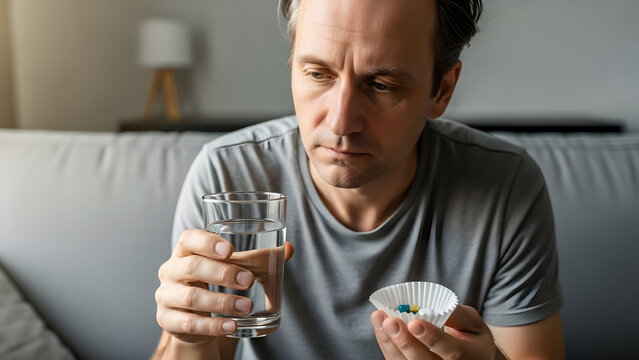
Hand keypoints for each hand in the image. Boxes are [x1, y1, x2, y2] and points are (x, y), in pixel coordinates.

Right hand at [155, 229, 293, 343]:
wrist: (191, 318)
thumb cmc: (211, 283)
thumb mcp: (229, 268)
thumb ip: (257, 258)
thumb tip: (288, 248)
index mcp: (185, 250)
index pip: (189, 239)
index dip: (207, 242)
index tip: (230, 249)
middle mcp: (171, 270)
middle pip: (192, 267)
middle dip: (223, 273)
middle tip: (249, 281)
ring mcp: (166, 296)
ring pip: (192, 297)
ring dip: (222, 302)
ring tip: (246, 306)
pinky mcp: (167, 320)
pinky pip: (189, 323)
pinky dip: (213, 325)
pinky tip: (231, 325)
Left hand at [371, 305, 503, 359]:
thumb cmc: (471, 338)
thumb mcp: (473, 323)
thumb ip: (456, 315)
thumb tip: (430, 306)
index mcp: (471, 356)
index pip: (451, 351)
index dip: (431, 338)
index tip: (414, 322)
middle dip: (405, 342)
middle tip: (390, 321)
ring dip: (389, 343)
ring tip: (378, 319)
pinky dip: (387, 345)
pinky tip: (380, 327)